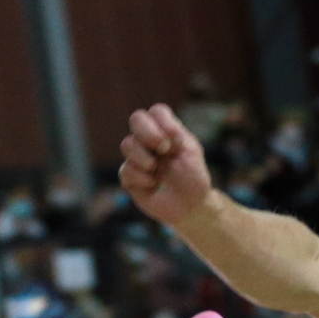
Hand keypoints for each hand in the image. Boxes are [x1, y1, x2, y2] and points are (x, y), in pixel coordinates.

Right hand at [119, 104, 213, 225]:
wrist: (190, 206)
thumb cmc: (192, 177)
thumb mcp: (190, 151)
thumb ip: (175, 135)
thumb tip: (158, 133)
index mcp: (165, 131)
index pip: (156, 112)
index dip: (164, 123)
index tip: (177, 142)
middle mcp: (149, 141)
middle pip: (136, 118)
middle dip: (148, 132)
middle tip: (164, 149)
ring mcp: (137, 157)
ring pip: (127, 144)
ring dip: (144, 156)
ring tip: (156, 169)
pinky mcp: (129, 177)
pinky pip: (126, 169)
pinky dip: (141, 177)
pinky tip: (152, 184)